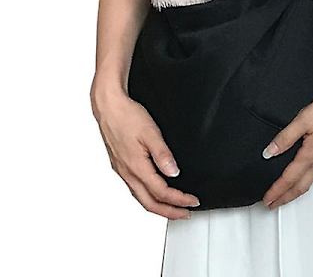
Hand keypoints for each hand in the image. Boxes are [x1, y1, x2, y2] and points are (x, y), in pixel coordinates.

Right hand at [90, 80, 200, 218]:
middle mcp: (127, 173)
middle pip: (149, 203)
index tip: (192, 201)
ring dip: (158, 206)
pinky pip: (135, 189)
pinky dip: (148, 196)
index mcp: (136, 167)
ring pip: (141, 198)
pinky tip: (154, 192)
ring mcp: (122, 171)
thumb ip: (163, 154)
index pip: (161, 192)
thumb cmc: (127, 116)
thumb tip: (174, 172)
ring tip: (172, 208)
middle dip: (169, 212)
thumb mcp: (150, 133)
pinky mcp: (120, 166)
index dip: (179, 200)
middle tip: (184, 214)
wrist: (109, 107)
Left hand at [261, 86, 312, 209]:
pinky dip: (309, 180)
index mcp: (311, 154)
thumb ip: (285, 137)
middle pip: (301, 186)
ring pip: (311, 180)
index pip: (289, 178)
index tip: (267, 199)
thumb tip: (269, 152)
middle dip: (286, 197)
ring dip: (297, 190)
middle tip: (273, 204)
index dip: (276, 190)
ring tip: (287, 194)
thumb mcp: (303, 119)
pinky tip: (307, 175)